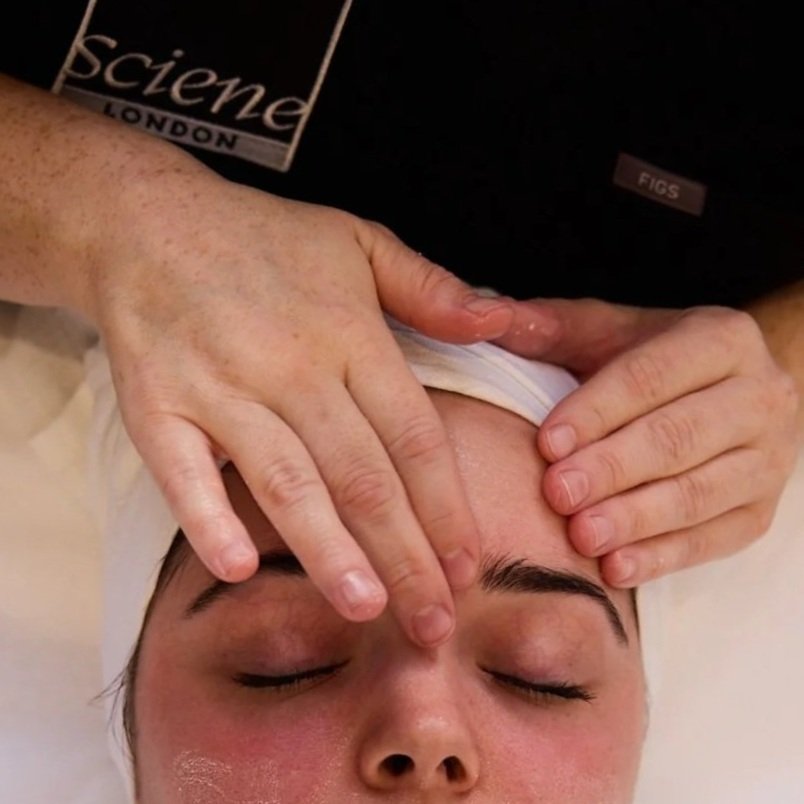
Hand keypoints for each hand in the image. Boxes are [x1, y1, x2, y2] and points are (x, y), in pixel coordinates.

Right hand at [84, 165, 513, 645]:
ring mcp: (220, 387)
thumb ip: (432, 288)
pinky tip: (236, 570)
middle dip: (405, 556)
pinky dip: (207, 519)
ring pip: (287, 483)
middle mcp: (291, 367)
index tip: (470, 565)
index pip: (413, 438)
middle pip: (362, 477)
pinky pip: (183, 471)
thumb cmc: (263, 240)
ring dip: (328, 552)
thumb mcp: (360, 242)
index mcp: (349, 335)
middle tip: (434, 624)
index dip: (445, 507)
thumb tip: (500, 319)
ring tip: (366, 609)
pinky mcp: (157, 405)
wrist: (148, 224)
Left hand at [494, 299, 799, 585]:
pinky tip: (616, 570)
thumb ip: (550, 326)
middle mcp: (759, 396)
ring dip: (636, 519)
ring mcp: (768, 459)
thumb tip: (486, 316)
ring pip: (700, 493)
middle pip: (679, 437)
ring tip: (582, 537)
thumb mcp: (608, 332)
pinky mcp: (761, 512)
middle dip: (613, 469)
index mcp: (720, 339)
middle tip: (558, 494)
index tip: (548, 443)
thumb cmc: (654, 362)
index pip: (652, 376)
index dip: (598, 411)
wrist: (731, 394)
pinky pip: (715, 541)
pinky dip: (663, 557)